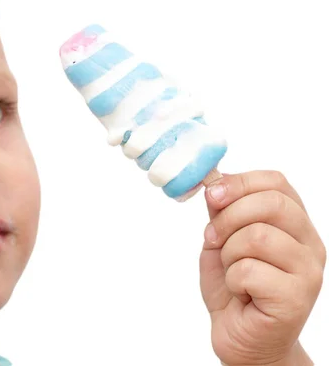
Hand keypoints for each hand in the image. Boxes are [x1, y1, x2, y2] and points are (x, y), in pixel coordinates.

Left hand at [199, 171, 325, 364]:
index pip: (276, 182)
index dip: (239, 183)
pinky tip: (241, 292)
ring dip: (229, 253)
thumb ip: (221, 212)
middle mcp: (309, 243)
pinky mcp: (296, 299)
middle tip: (212, 238)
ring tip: (232, 271)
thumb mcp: (222, 241)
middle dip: (228, 217)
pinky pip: (250, 270)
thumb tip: (214, 183)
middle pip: (272, 203)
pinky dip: (233, 279)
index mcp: (294, 223)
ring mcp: (307, 272)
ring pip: (259, 236)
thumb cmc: (235, 288)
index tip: (211, 196)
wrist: (241, 337)